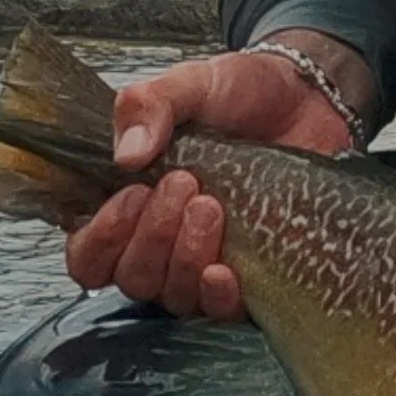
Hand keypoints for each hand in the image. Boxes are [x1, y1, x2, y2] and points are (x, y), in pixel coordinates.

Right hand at [62, 30, 372, 320]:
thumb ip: (148, 105)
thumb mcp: (190, 84)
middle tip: (184, 183)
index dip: (100, 238)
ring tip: (211, 206)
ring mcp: (203, 263)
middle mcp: (161, 242)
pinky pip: (220, 311)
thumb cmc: (241, 93)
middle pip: (130, 277)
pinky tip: (225, 269)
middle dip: (152, 235)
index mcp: (131, 202)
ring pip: (171, 295)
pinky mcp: (250, 277)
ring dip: (184, 257)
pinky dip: (216, 295)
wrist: (307, 97)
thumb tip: (126, 157)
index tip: (133, 194)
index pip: (88, 253)